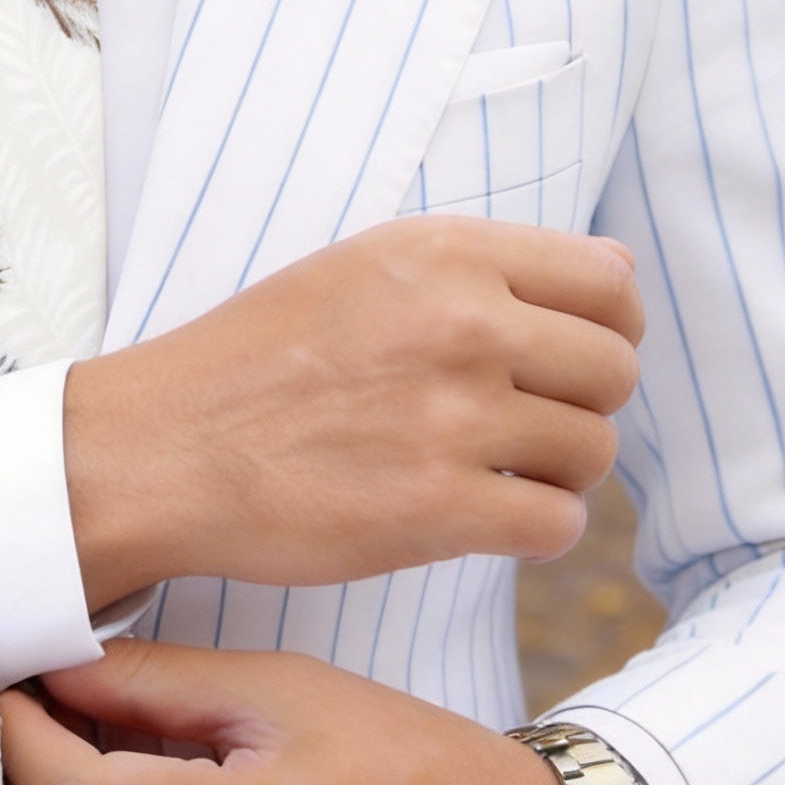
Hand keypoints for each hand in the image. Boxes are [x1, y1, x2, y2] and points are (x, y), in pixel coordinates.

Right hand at [65, 218, 642, 611]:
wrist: (163, 450)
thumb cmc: (255, 361)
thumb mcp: (360, 267)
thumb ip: (484, 265)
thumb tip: (622, 270)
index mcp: (444, 253)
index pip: (612, 283)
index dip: (609, 329)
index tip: (566, 360)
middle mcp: (460, 324)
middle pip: (615, 372)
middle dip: (581, 405)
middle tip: (519, 426)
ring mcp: (453, 418)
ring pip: (593, 452)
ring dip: (556, 473)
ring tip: (491, 474)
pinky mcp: (439, 510)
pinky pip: (557, 524)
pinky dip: (535, 531)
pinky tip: (482, 519)